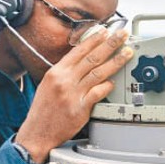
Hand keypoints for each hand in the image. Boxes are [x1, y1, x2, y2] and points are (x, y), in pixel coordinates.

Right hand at [16, 28, 132, 163]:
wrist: (37, 132)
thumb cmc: (43, 110)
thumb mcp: (48, 84)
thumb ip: (64, 73)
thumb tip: (82, 61)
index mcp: (55, 72)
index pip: (78, 51)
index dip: (94, 39)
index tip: (105, 31)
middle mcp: (64, 80)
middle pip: (91, 58)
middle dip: (110, 44)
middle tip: (122, 35)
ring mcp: (72, 94)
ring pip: (98, 72)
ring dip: (115, 61)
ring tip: (127, 53)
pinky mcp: (80, 108)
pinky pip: (98, 93)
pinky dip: (107, 86)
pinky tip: (113, 82)